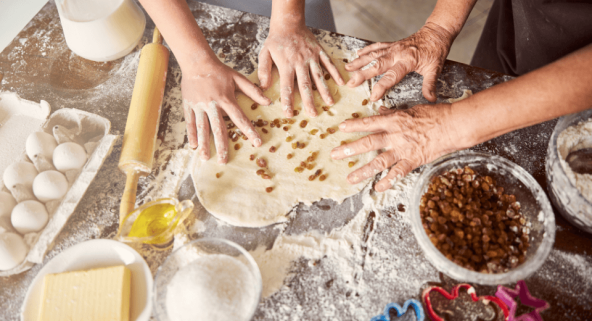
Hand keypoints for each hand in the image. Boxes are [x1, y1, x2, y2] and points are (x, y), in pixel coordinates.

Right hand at [182, 59, 270, 163]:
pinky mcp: (188, 105)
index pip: (239, 119)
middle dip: (221, 146)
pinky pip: (190, 122)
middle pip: (218, 128)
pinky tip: (194, 146)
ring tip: (206, 157)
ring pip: (202, 128)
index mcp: (226, 99)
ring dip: (204, 144)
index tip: (257, 143)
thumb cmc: (219, 71)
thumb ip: (253, 91)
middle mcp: (212, 104)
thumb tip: (268, 101)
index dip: (249, 131)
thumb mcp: (238, 78)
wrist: (196, 61)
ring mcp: (199, 106)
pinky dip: (191, 134)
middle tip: (224, 161)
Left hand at [258, 22, 344, 117]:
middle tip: (313, 114)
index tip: (289, 113)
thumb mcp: (264, 53)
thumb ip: (263, 70)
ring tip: (329, 103)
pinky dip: (335, 73)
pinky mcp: (319, 51)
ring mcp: (311, 57)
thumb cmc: (276, 40)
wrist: (288, 23)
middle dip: (309, 101)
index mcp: (286, 64)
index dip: (288, 101)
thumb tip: (263, 87)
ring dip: (325, 90)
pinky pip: (328, 63)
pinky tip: (341, 83)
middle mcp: (300, 62)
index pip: (287, 86)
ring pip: (319, 76)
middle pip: (305, 85)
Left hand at [330, 104, 458, 191]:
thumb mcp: (411, 109)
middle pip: (368, 143)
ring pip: (379, 162)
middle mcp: (395, 136)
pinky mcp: (412, 161)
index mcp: (394, 121)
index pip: (369, 123)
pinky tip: (377, 188)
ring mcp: (403, 150)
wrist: (453, 126)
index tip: (340, 129)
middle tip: (334, 155)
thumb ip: (394, 112)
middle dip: (349, 149)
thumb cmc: (435, 115)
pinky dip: (387, 182)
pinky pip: (397, 174)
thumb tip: (380, 110)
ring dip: (363, 171)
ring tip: (350, 178)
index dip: (354, 126)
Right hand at [345, 22, 453, 101]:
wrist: (436, 33)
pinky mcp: (392, 44)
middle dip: (362, 74)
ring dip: (359, 62)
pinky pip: (377, 47)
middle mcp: (397, 54)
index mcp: (407, 61)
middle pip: (377, 65)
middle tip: (351, 83)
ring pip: (373, 55)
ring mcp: (393, 48)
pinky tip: (357, 54)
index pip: (391, 76)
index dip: (381, 87)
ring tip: (347, 68)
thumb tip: (430, 99)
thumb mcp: (435, 69)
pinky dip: (366, 50)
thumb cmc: (435, 52)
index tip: (372, 97)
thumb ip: (430, 84)